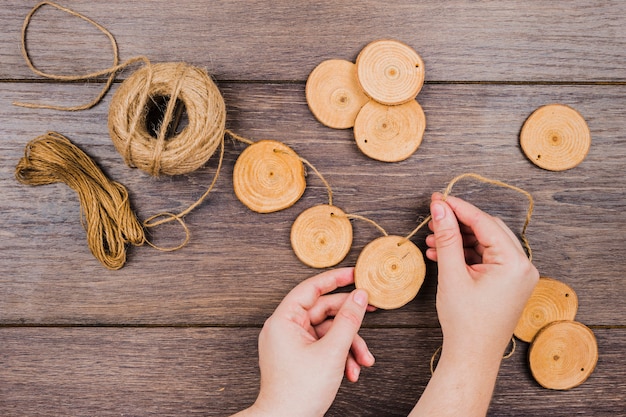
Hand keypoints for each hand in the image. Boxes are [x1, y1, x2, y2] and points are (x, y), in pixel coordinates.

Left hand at [235, 267, 374, 416]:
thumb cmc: (299, 391)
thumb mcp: (332, 351)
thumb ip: (349, 320)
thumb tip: (360, 296)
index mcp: (284, 320)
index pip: (311, 288)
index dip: (335, 279)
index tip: (355, 273)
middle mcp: (285, 328)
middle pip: (324, 312)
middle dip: (350, 324)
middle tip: (372, 313)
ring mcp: (292, 343)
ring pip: (328, 332)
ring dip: (349, 346)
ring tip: (363, 362)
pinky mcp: (299, 357)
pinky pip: (324, 346)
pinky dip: (340, 357)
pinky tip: (351, 372)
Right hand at [425, 193, 538, 357]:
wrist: (472, 356)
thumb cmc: (465, 322)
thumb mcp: (452, 274)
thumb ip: (447, 237)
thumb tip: (439, 208)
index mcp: (515, 263)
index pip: (484, 222)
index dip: (458, 208)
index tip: (438, 198)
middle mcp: (523, 266)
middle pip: (487, 230)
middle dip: (458, 223)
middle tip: (434, 217)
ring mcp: (517, 275)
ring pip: (486, 243)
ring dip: (460, 239)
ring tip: (432, 241)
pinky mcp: (509, 283)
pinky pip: (487, 258)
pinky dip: (466, 254)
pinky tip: (443, 254)